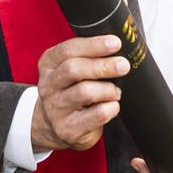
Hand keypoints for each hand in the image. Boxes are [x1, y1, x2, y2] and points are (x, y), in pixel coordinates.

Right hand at [31, 35, 127, 152]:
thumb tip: (116, 45)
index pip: (68, 50)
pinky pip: (96, 115)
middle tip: (123, 65)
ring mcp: (56, 109)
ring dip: (108, 89)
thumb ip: (87, 56)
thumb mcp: (70, 69)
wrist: (53, 126)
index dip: (93, 45)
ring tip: (116, 91)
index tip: (115, 43)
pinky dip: (111, 108)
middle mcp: (48, 86)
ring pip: (85, 92)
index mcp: (48, 65)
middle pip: (74, 69)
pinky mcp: (68, 129)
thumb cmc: (69, 91)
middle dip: (103, 65)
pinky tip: (112, 106)